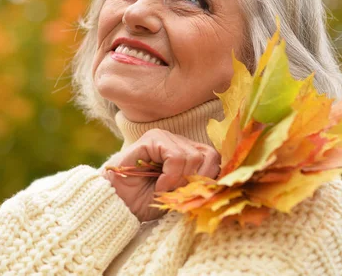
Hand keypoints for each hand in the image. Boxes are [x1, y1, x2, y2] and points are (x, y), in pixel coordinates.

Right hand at [101, 129, 220, 221]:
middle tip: (178, 193)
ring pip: (193, 157)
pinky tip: (159, 185)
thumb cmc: (146, 201)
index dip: (211, 178)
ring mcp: (164, 137)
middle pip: (208, 156)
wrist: (117, 204)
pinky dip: (171, 176)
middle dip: (196, 180)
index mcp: (187, 152)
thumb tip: (224, 182)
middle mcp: (177, 141)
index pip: (215, 158)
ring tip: (165, 190)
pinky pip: (176, 157)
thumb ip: (199, 184)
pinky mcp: (152, 139)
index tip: (196, 195)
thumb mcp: (180, 194)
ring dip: (181, 180)